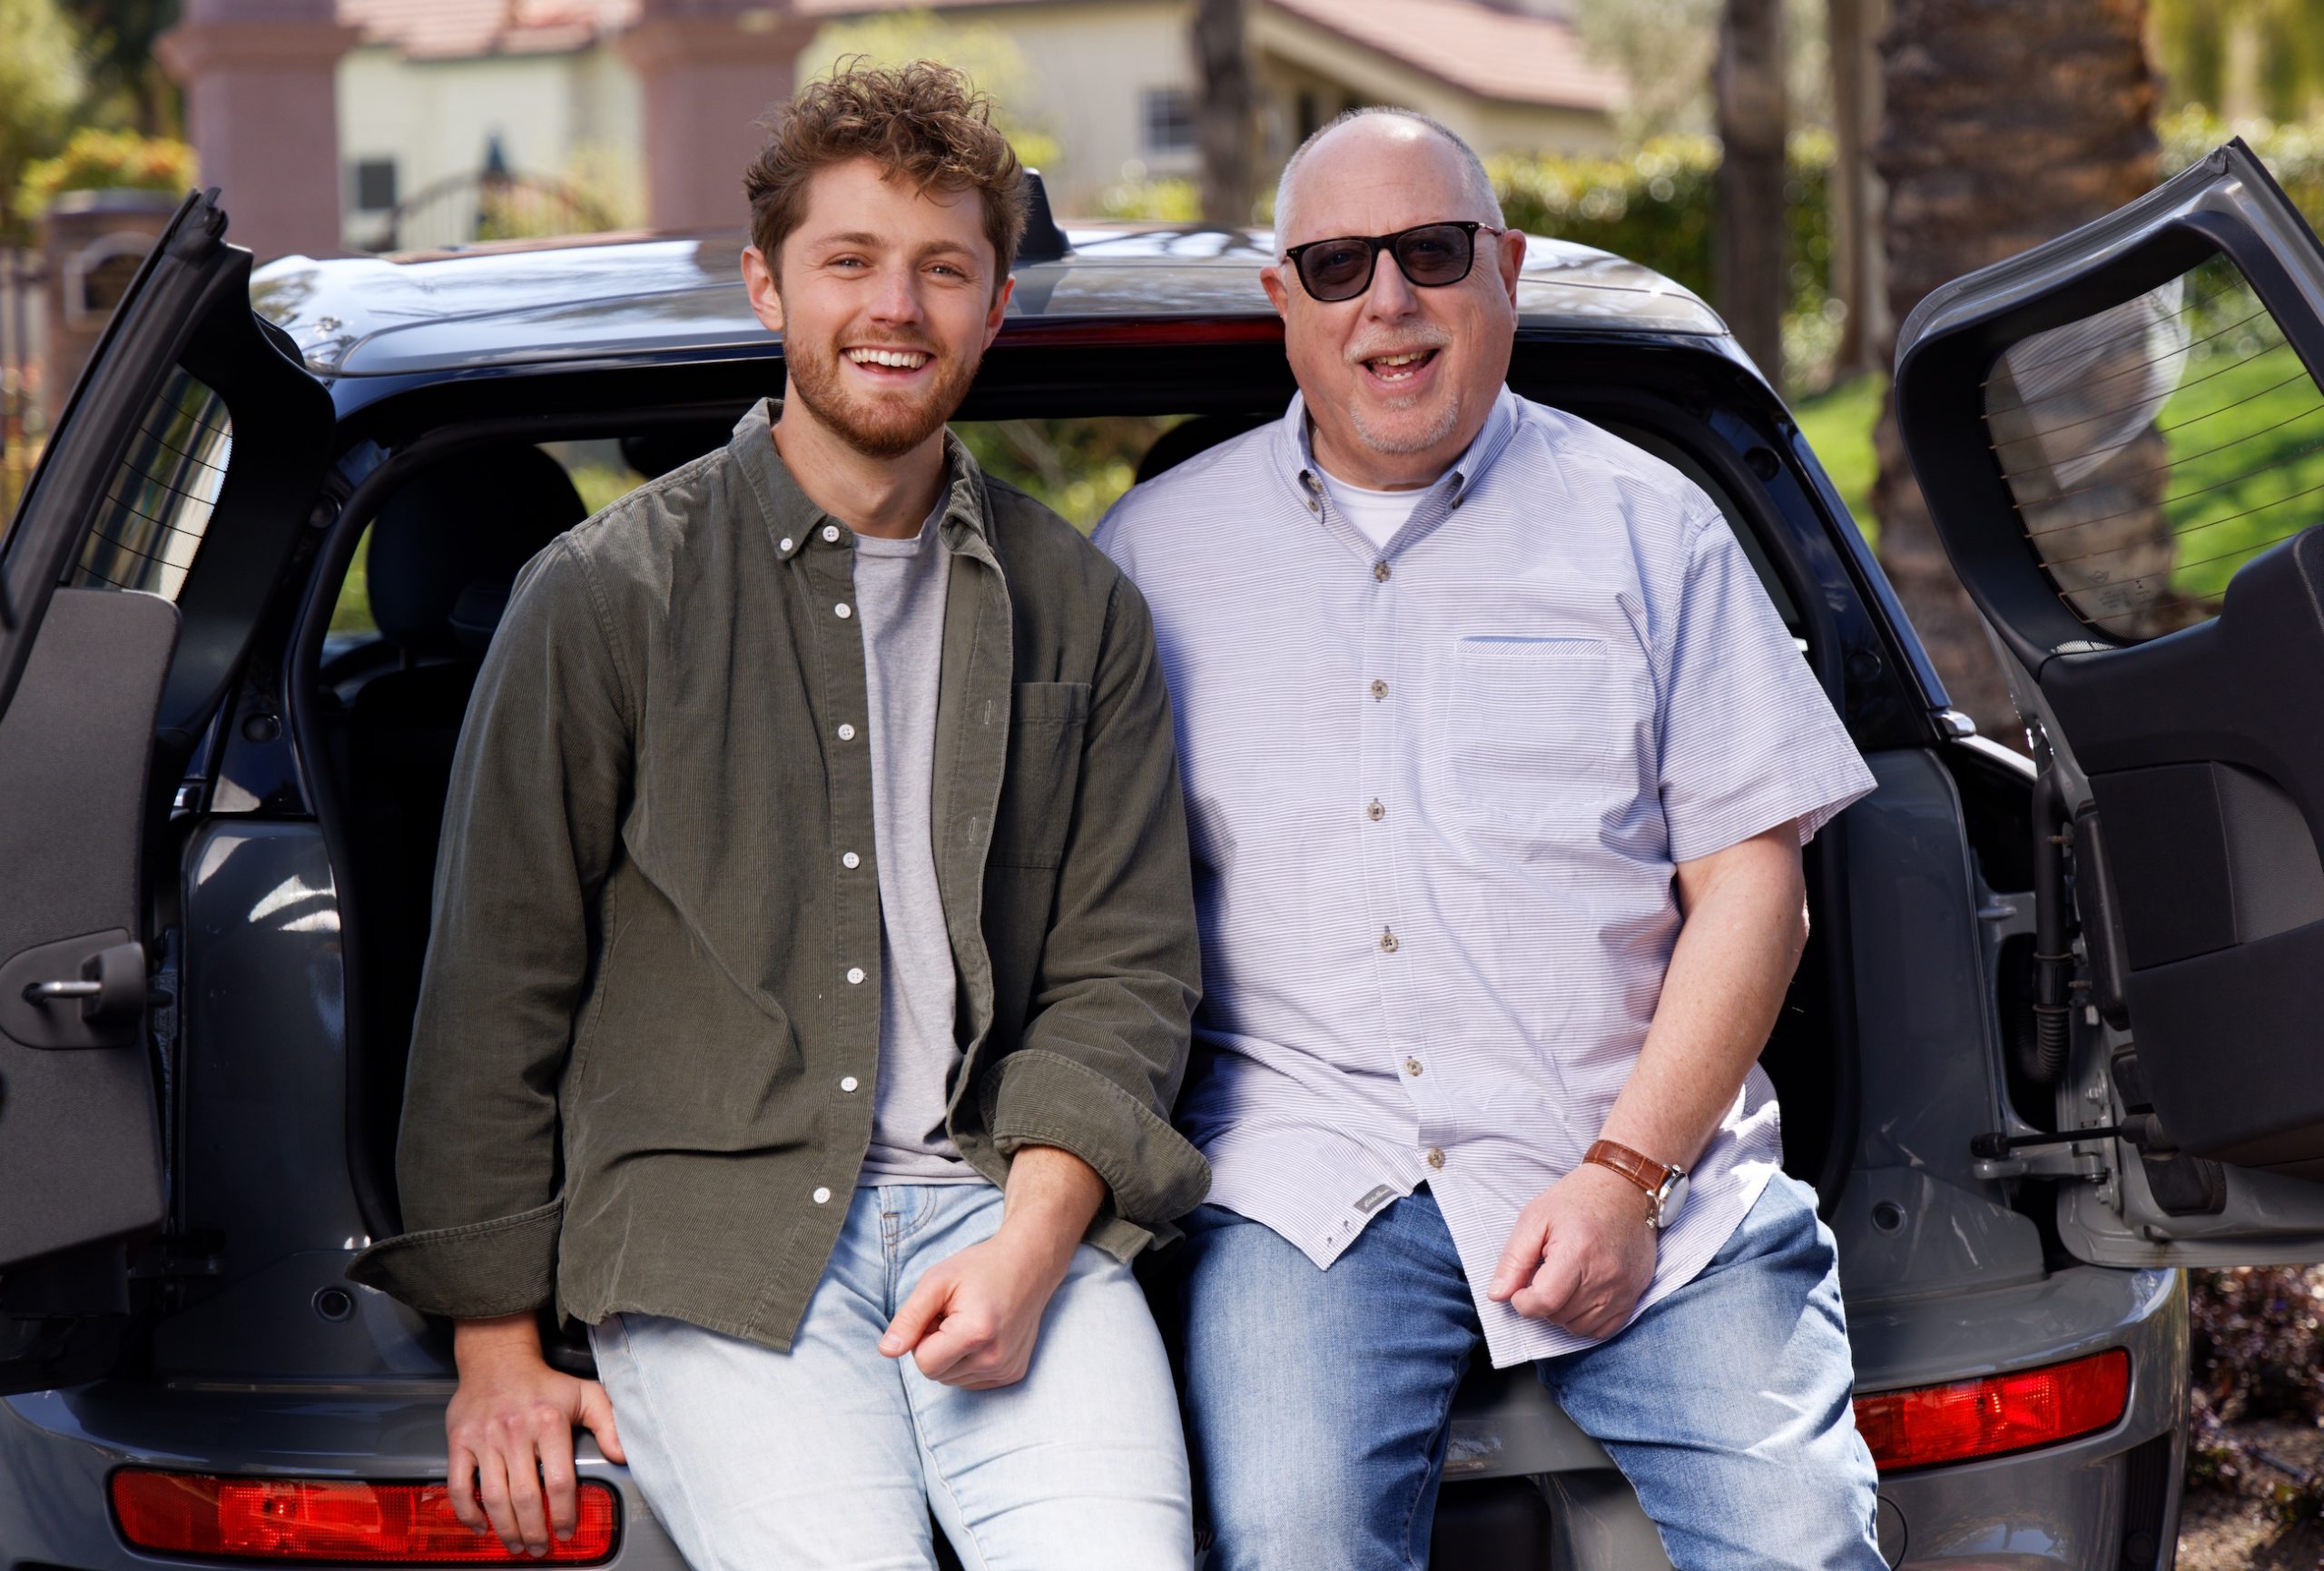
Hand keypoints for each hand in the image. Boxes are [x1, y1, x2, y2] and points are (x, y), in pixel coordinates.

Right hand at [446, 1315, 626, 1557]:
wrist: (497, 1359)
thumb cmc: (544, 1382)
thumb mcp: (586, 1394)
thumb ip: (609, 1423)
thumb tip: (624, 1456)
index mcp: (549, 1422)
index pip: (559, 1481)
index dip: (564, 1514)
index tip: (566, 1532)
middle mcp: (515, 1431)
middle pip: (525, 1497)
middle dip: (534, 1531)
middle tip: (539, 1549)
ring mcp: (484, 1438)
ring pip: (493, 1497)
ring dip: (505, 1529)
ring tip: (516, 1546)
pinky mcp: (459, 1441)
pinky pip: (459, 1485)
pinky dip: (467, 1512)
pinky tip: (481, 1526)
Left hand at [878, 1225, 1073, 1388]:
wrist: (1029, 1265)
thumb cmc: (979, 1268)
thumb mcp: (936, 1281)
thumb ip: (908, 1318)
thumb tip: (887, 1352)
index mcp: (976, 1333)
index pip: (924, 1363)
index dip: (922, 1337)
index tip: (938, 1313)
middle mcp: (995, 1358)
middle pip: (937, 1374)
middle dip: (935, 1346)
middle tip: (953, 1314)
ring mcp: (1007, 1369)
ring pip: (952, 1380)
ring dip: (951, 1355)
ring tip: (968, 1322)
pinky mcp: (1013, 1373)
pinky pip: (971, 1381)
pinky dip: (968, 1361)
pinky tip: (981, 1335)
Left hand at [1485, 1162, 1658, 1340]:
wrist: (1625, 1190)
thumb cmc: (1575, 1200)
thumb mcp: (1534, 1218)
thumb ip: (1513, 1259)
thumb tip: (1497, 1295)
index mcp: (1576, 1251)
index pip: (1544, 1302)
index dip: (1523, 1302)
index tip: (1521, 1289)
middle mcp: (1604, 1274)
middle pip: (1559, 1316)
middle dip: (1542, 1302)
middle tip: (1545, 1274)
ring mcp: (1623, 1288)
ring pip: (1579, 1327)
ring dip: (1563, 1313)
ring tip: (1563, 1282)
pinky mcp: (1634, 1295)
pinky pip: (1603, 1330)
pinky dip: (1586, 1320)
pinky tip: (1580, 1295)